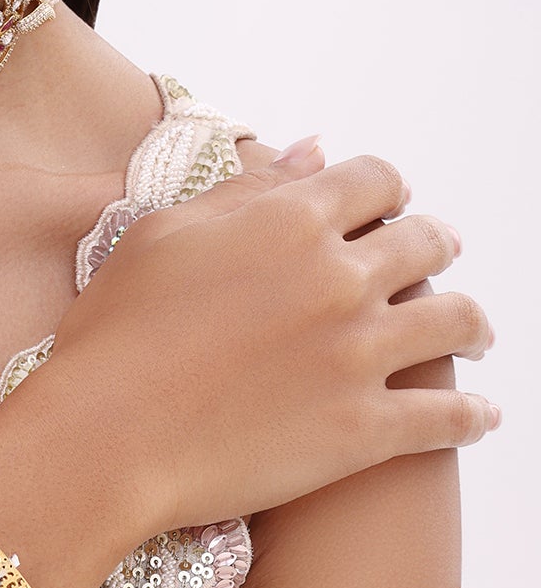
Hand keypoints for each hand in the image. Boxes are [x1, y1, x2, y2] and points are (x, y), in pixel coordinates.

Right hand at [38, 141, 497, 536]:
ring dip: (472, 324)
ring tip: (474, 333)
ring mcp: (360, 355)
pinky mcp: (367, 430)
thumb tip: (311, 151)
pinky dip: (473, 414)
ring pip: (455, 323)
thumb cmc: (117, 331)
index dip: (385, 187)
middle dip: (435, 244)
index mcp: (289, 220)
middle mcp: (339, 278)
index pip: (375, 179)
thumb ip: (246, 190)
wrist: (108, 436)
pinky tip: (479, 414)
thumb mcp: (163, 235)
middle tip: (435, 257)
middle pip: (427, 243)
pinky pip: (449, 416)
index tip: (387, 203)